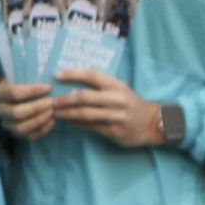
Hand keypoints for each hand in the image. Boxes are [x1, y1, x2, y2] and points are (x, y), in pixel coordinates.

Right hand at [0, 77, 57, 142]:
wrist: (17, 97)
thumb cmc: (23, 84)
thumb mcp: (22, 76)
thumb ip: (32, 75)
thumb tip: (52, 74)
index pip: (13, 93)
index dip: (32, 91)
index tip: (49, 87)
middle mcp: (0, 111)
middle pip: (16, 113)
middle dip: (36, 108)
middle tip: (52, 102)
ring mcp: (7, 124)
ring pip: (21, 127)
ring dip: (39, 120)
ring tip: (52, 112)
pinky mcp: (16, 134)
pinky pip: (29, 136)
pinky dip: (42, 130)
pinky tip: (52, 121)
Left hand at [53, 67, 174, 149]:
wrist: (153, 123)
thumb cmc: (130, 103)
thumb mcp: (120, 90)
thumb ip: (100, 86)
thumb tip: (71, 83)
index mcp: (117, 86)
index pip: (93, 76)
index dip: (73, 74)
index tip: (56, 75)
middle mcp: (117, 99)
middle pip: (85, 97)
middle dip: (65, 99)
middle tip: (51, 100)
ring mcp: (116, 116)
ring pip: (86, 114)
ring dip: (67, 113)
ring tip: (55, 112)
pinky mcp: (115, 130)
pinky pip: (91, 127)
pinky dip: (76, 124)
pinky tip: (67, 122)